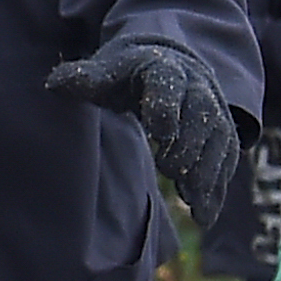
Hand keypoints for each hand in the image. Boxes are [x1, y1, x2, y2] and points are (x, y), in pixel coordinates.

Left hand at [46, 41, 245, 223]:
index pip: (168, 84)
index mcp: (163, 68)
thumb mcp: (106, 72)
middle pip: (200, 116)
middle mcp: (197, 88)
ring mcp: (215, 112)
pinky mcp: (223, 135)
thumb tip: (55, 84)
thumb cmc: (128, 75)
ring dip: (207, 171)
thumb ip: (85, 79)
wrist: (170, 65)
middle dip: (188, 144)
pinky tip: (203, 215)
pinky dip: (217, 189)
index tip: (159, 134)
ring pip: (218, 142)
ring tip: (190, 200)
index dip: (166, 107)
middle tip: (169, 169)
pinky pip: (226, 162)